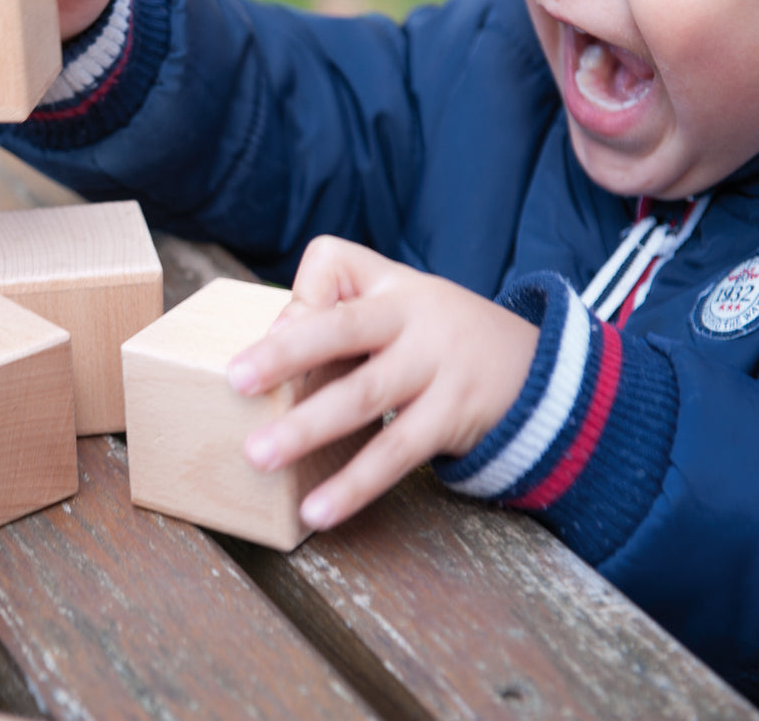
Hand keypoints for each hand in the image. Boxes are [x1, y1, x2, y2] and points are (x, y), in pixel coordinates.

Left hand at [227, 236, 538, 530]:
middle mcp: (415, 322)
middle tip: (234, 381)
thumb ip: (337, 306)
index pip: (337, 265)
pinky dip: (355, 484)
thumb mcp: (402, 300)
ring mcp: (438, 370)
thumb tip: (273, 337)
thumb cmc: (439, 336)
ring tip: (259, 457)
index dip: (299, 296)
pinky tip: (317, 510)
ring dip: (308, 429)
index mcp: (393, 288)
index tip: (263, 334)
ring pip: (365, 397)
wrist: (540, 374)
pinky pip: (396, 454)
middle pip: (344, 330)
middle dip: (286, 355)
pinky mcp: (452, 418)